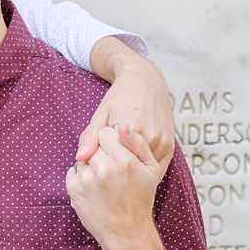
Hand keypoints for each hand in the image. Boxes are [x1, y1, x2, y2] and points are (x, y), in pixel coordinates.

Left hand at [67, 122, 168, 249]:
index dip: (111, 139)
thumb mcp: (150, 169)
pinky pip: (73, 171)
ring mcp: (86, 178)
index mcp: (123, 159)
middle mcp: (103, 167)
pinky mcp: (73, 189)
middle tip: (112, 167)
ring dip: (90, 164)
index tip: (116, 150)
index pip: (105, 131)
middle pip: (93, 143)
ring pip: (82, 157)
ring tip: (105, 179)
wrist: (126, 230)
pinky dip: (81, 176)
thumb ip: (137, 144)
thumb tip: (121, 125)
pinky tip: (95, 187)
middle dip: (100, 151)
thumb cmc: (140, 198)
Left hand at [81, 48, 173, 168]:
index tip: (99, 157)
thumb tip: (80, 157)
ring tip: (122, 158)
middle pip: (128, 164)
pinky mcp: (170, 146)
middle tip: (110, 157)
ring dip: (133, 167)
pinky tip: (135, 161)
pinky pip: (156, 166)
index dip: (103, 161)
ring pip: (143, 168)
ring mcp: (162, 142)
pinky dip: (144, 167)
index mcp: (129, 130)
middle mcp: (149, 137)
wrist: (145, 81)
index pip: (110, 159)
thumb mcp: (101, 114)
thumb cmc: (120, 97)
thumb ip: (90, 136)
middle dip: (118, 165)